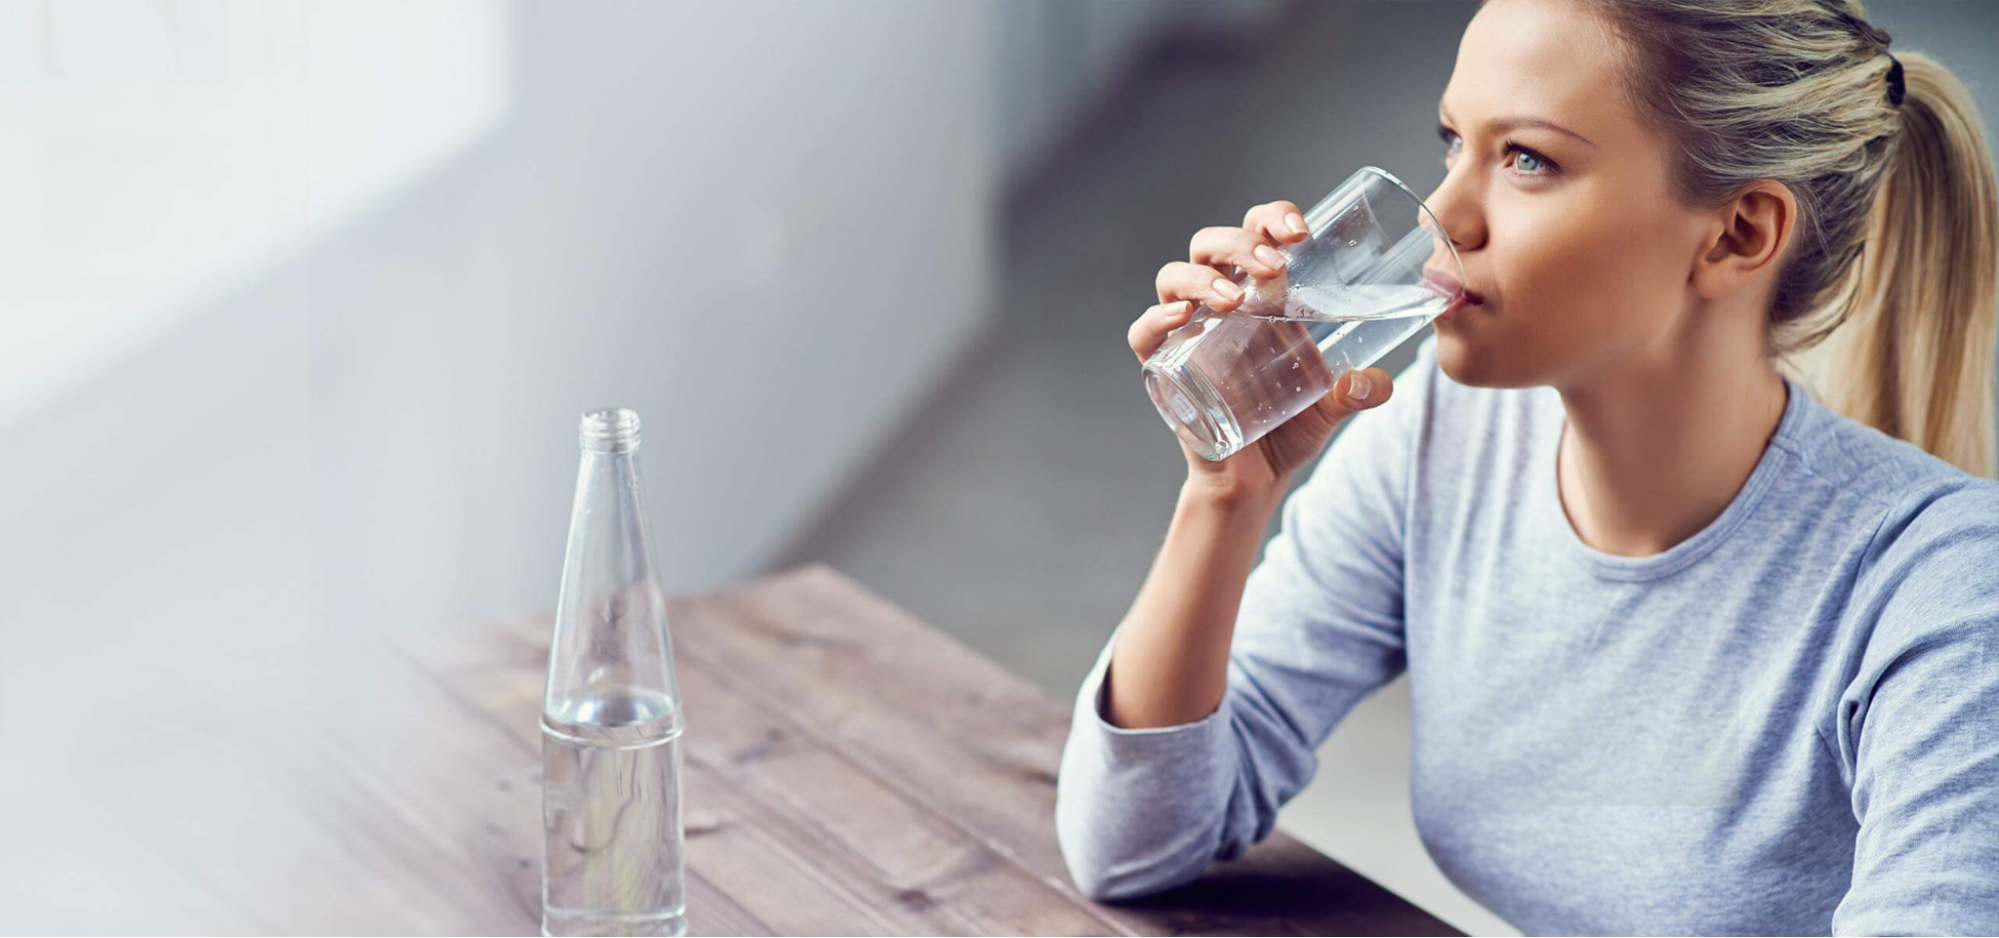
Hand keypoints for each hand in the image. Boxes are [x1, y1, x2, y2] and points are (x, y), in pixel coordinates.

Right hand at [1129, 200, 1394, 500]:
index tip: (1301, 231)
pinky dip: (1155, 320)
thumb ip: (1359, 391)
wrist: (1256, 479)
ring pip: (1174, 277)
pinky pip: (1144, 334)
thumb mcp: (1334, 405)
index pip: (1257, 232)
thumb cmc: (1291, 426)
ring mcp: (1187, 332)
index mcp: (1260, 293)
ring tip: (1234, 297)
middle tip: (1275, 267)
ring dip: (1202, 277)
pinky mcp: (1164, 368)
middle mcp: (1218, 302)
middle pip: (1211, 244)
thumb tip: (1372, 382)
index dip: (1272, 217)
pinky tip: (1181, 319)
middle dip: (1240, 243)